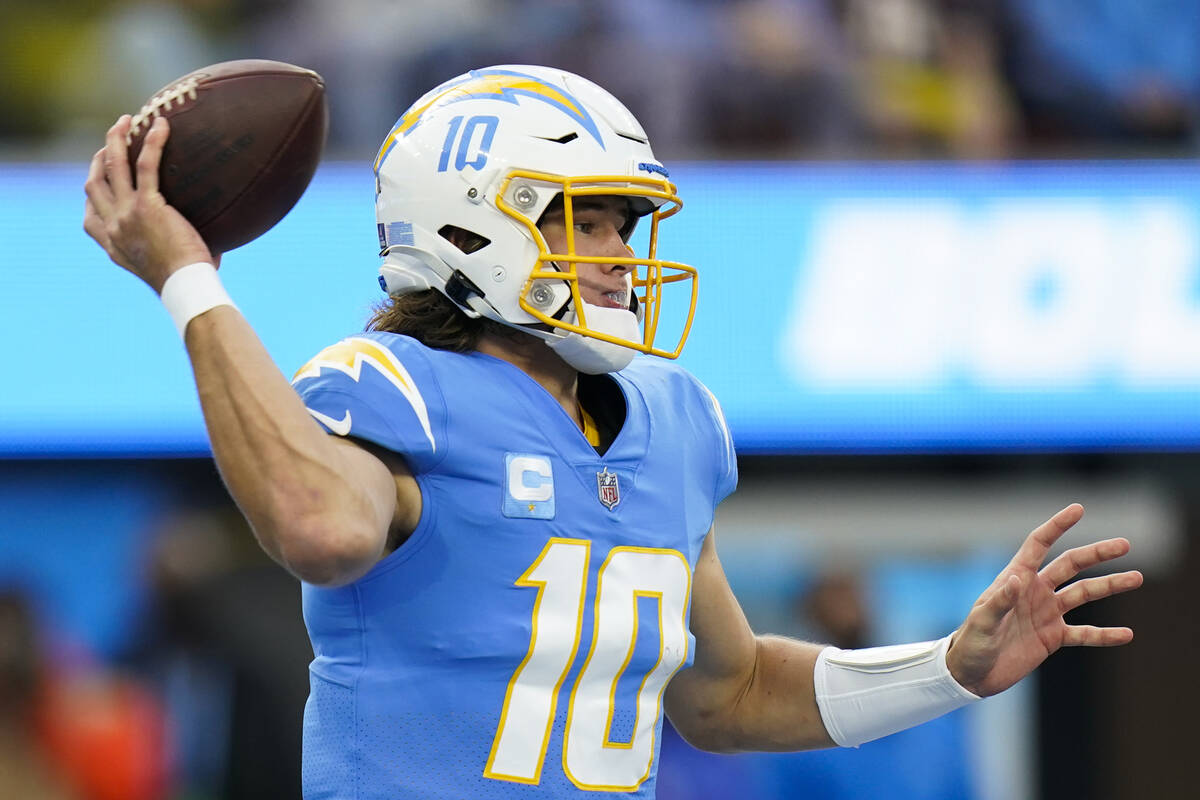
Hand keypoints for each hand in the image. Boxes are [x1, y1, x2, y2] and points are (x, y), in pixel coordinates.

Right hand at [83, 115, 217, 293]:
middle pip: (94, 182)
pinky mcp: (147, 205)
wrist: (186, 287)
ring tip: (127, 120)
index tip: (102, 174)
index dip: (93, 189)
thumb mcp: (163, 266)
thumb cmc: (185, 282)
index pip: (90, 213)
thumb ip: (167, 249)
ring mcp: (126, 214)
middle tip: (114, 138)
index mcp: (112, 243)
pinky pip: (146, 165)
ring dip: (115, 139)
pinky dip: (152, 143)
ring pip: (112, 165)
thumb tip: (207, 245)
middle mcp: (112, 226)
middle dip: (100, 156)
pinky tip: (161, 126)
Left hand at [946, 503, 1141, 697]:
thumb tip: (1016, 579)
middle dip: (1097, 554)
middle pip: (1070, 565)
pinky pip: (1084, 633)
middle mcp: (1034, 591)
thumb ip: (999, 601)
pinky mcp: (1053, 637)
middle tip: (1124, 544)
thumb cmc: (971, 643)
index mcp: (1015, 578)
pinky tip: (1126, 634)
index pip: (1038, 545)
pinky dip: (1105, 634)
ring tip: (1136, 578)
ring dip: (1109, 586)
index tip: (1078, 509)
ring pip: (1084, 594)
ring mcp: (1046, 613)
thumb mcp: (981, 621)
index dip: (1057, 526)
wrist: (972, 673)